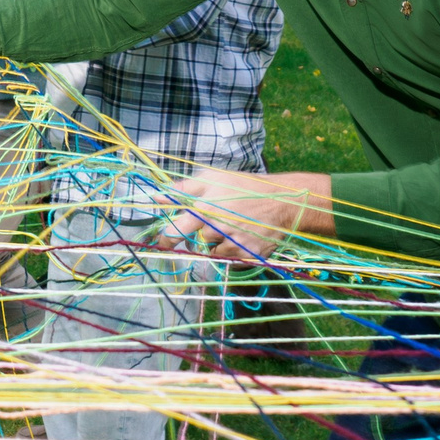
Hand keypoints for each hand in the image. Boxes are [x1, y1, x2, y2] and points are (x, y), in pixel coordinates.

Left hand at [164, 169, 331, 260]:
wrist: (282, 200)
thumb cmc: (244, 186)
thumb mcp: (213, 179)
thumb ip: (183, 189)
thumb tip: (156, 196)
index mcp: (203, 210)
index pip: (174, 231)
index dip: (165, 239)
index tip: (160, 243)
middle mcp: (216, 230)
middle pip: (195, 244)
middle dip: (198, 239)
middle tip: (210, 229)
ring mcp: (232, 245)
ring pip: (213, 252)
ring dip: (217, 243)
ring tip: (231, 226)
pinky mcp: (247, 256)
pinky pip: (230, 260)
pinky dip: (232, 251)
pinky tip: (242, 236)